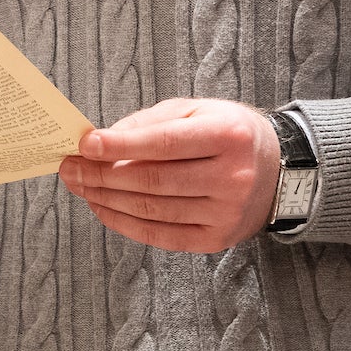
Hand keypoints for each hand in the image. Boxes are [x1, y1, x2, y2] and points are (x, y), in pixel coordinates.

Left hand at [58, 98, 280, 252]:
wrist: (280, 172)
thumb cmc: (228, 134)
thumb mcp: (197, 110)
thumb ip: (149, 122)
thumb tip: (101, 141)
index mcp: (227, 136)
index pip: (163, 143)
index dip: (119, 146)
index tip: (84, 144)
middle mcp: (231, 177)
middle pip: (152, 181)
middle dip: (101, 175)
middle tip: (70, 168)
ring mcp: (225, 213)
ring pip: (151, 210)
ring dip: (105, 199)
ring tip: (79, 186)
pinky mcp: (216, 239)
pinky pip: (160, 236)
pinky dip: (124, 223)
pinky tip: (102, 208)